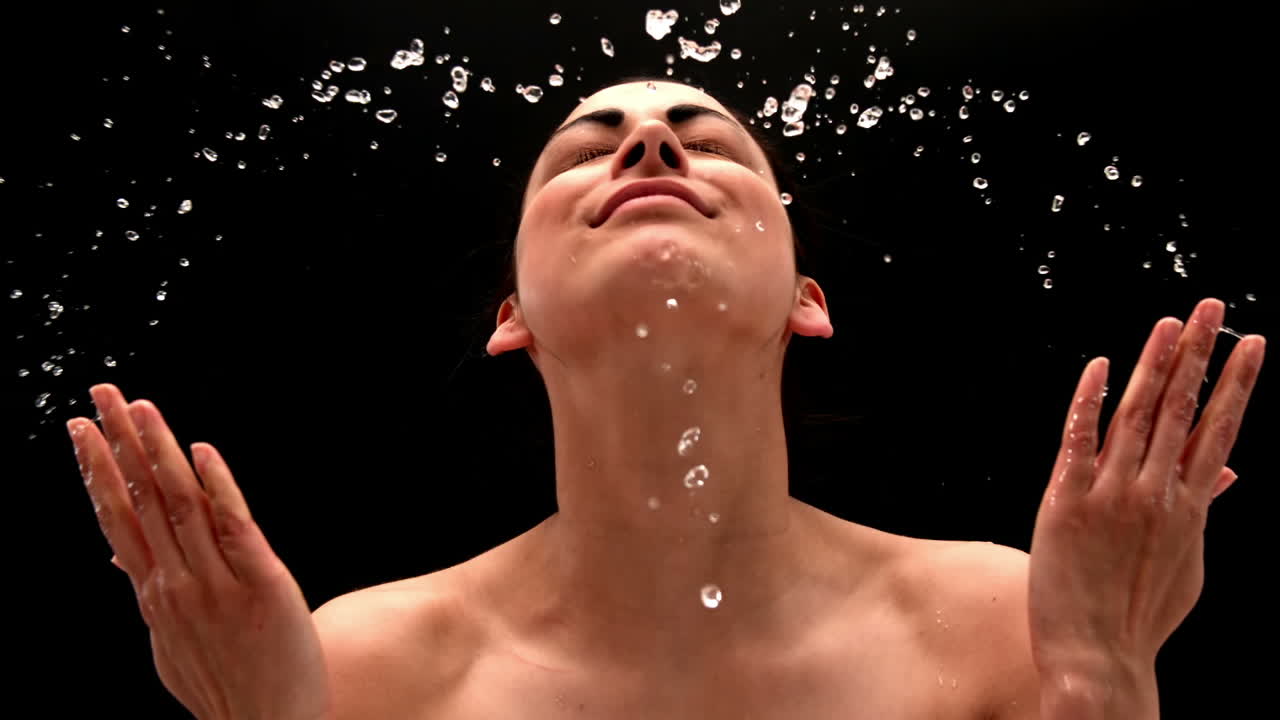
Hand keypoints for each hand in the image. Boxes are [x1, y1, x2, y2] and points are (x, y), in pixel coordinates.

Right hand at [70, 384, 332, 719]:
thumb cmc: (225, 681)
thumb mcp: (172, 640)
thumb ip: (149, 590)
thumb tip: (119, 555)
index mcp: (155, 592)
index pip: (119, 517)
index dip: (99, 470)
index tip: (82, 428)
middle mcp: (177, 584)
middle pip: (142, 500)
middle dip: (119, 444)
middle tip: (100, 394)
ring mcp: (216, 584)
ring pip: (181, 505)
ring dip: (159, 453)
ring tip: (142, 408)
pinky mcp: (262, 584)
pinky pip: (235, 527)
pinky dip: (218, 488)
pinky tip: (202, 453)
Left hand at [1028, 299, 1265, 696]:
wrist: (1097, 655)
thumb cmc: (1142, 612)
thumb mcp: (1187, 562)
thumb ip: (1203, 510)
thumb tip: (1228, 472)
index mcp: (1190, 507)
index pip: (1219, 430)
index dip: (1236, 384)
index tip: (1253, 343)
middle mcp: (1155, 493)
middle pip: (1182, 410)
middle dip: (1200, 355)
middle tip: (1211, 306)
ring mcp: (1110, 494)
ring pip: (1137, 416)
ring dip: (1154, 365)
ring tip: (1171, 322)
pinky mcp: (1065, 500)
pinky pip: (1078, 439)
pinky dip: (1091, 402)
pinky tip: (1101, 367)